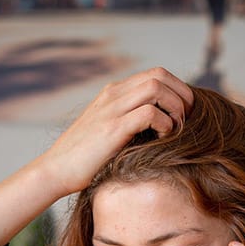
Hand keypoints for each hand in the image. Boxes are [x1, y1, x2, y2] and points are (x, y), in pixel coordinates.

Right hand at [0, 67, 192, 245]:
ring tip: (177, 128)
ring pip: (156, 87)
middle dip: (182, 94)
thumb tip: (159, 130)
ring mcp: (112, 109)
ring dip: (175, 106)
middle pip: (160, 74)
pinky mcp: (112, 129)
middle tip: (189, 118)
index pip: (155, 74)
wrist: (55, 171)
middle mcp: (113, 95)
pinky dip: (164, 123)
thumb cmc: (82, 160)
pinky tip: (164, 138)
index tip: (185, 112)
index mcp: (112, 93)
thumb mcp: (107, 134)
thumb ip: (128, 125)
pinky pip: (149, 113)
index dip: (177, 89)